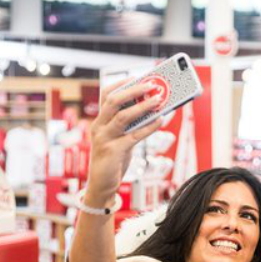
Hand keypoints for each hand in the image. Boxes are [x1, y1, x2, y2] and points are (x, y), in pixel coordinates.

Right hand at [84, 79, 163, 204]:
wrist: (102, 185)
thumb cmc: (113, 158)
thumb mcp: (118, 138)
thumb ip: (130, 124)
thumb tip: (152, 108)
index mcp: (99, 121)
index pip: (106, 95)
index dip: (120, 84)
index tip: (137, 76)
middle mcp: (99, 127)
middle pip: (114, 101)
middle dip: (134, 91)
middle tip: (152, 85)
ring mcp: (105, 139)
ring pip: (124, 116)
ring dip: (143, 106)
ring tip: (159, 99)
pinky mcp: (114, 151)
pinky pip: (135, 136)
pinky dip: (149, 127)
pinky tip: (161, 120)